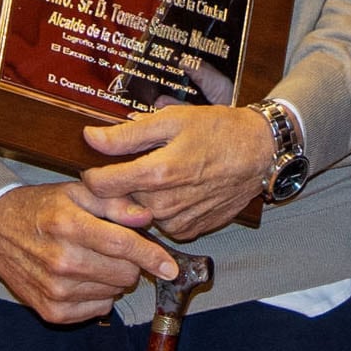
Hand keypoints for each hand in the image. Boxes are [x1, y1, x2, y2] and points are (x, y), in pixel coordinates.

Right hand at [0, 179, 175, 322]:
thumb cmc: (41, 208)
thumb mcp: (76, 192)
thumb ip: (114, 203)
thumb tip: (147, 217)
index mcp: (69, 226)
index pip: (122, 245)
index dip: (152, 256)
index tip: (171, 267)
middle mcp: (61, 261)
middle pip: (123, 274)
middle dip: (130, 263)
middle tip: (114, 249)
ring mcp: (55, 290)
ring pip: (113, 293)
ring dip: (112, 279)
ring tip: (92, 260)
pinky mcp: (51, 311)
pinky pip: (97, 311)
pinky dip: (98, 297)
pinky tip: (83, 278)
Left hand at [79, 103, 279, 240]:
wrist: (259, 152)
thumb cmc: (218, 130)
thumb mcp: (171, 120)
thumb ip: (126, 135)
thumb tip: (90, 138)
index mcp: (157, 173)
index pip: (101, 185)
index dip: (92, 173)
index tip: (96, 165)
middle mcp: (166, 203)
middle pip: (119, 200)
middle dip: (119, 185)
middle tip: (134, 165)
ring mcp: (179, 221)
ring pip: (140, 213)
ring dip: (141, 198)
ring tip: (161, 174)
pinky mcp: (190, 230)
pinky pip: (161, 223)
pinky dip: (162, 209)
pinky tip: (177, 190)